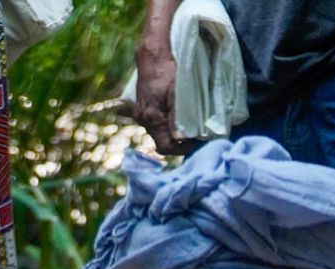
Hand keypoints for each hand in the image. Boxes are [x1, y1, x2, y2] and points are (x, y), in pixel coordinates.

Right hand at [135, 38, 183, 153]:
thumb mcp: (177, 94)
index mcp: (151, 119)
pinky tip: (173, 114)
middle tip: (193, 134)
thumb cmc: (167, 70)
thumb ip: (178, 119)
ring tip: (185, 123)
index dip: (181, 149)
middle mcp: (143, 119)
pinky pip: (154, 121)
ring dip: (171, 131)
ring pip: (158, 131)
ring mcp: (140, 113)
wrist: (152, 52)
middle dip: (177, 141)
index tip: (194, 142)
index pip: (166, 147)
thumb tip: (181, 140)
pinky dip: (165, 122)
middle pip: (161, 141)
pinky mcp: (141, 106)